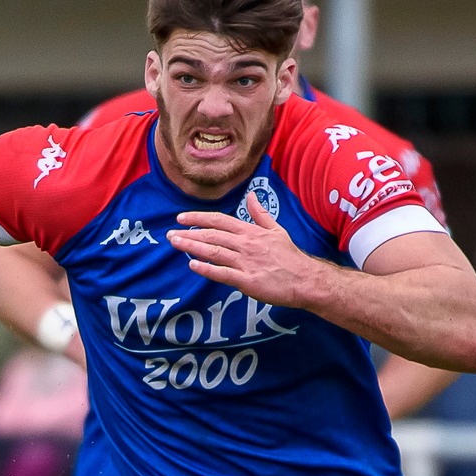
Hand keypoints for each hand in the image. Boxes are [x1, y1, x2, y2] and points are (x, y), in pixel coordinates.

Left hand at [166, 193, 324, 306]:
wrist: (305, 279)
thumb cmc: (290, 256)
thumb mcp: (276, 230)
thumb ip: (260, 213)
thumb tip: (252, 195)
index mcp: (251, 232)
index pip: (220, 220)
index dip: (199, 218)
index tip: (181, 218)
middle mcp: (246, 244)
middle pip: (212, 235)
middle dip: (189, 233)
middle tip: (170, 233)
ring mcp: (246, 262)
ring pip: (214, 251)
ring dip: (192, 246)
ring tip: (175, 243)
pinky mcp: (247, 280)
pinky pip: (223, 273)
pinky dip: (207, 269)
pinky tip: (192, 264)